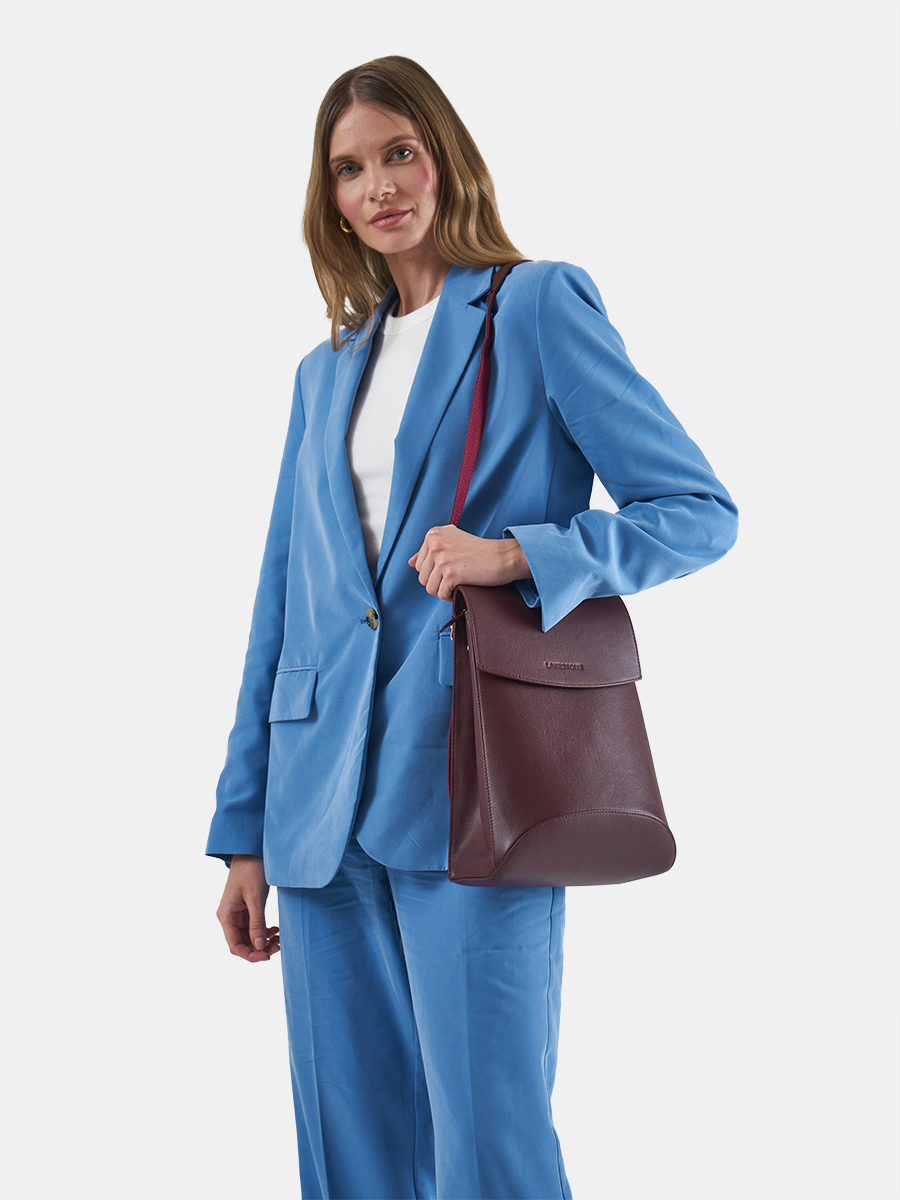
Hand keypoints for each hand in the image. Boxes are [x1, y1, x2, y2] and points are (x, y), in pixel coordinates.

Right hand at [216, 854, 279, 962]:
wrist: (251, 849)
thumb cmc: (251, 869)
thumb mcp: (255, 897)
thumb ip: (257, 923)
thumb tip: (259, 947)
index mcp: (226, 915)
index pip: (235, 946)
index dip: (250, 955)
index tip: (267, 956)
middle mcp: (228, 917)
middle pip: (242, 943)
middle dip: (259, 948)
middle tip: (279, 946)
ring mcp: (236, 913)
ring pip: (248, 936)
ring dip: (262, 941)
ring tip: (279, 939)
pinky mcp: (245, 908)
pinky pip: (252, 927)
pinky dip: (263, 931)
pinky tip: (275, 930)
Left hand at [408, 526, 530, 601]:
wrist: (503, 557)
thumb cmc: (480, 552)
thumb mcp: (452, 542)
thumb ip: (430, 551)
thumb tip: (410, 562)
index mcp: (433, 534)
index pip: (419, 565)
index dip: (436, 573)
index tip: (453, 568)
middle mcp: (435, 543)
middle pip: (423, 578)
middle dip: (439, 583)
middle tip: (458, 577)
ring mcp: (442, 558)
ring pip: (430, 588)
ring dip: (445, 590)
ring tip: (460, 582)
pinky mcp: (451, 573)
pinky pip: (441, 594)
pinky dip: (451, 595)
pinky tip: (463, 586)